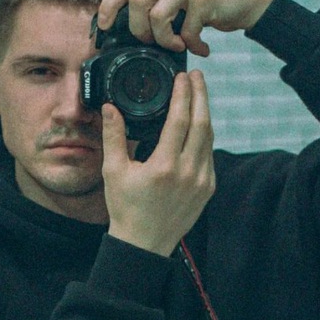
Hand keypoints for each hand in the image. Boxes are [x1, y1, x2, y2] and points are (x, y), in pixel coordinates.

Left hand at [98, 0, 274, 56]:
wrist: (248, 2)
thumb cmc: (208, 7)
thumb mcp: (178, 1)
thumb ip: (157, 6)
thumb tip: (130, 35)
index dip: (109, 6)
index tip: (104, 27)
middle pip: (136, 2)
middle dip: (139, 31)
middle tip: (153, 43)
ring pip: (157, 16)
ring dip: (165, 41)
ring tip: (178, 47)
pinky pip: (186, 30)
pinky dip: (191, 46)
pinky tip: (200, 48)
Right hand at [102, 70, 214, 256]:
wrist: (144, 243)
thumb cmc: (126, 208)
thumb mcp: (114, 171)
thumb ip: (114, 137)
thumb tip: (109, 108)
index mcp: (164, 166)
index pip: (180, 120)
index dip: (184, 94)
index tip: (184, 77)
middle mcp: (188, 172)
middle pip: (203, 123)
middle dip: (201, 96)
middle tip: (198, 76)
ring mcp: (202, 181)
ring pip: (210, 138)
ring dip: (206, 114)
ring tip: (199, 96)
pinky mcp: (207, 188)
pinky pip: (210, 155)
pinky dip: (205, 137)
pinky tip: (198, 127)